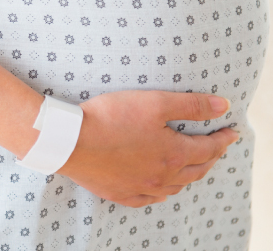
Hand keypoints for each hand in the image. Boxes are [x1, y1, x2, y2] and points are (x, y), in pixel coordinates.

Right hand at [59, 90, 238, 207]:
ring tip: (191, 166)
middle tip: (215, 147)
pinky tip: (158, 189)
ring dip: (188, 176)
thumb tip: (223, 106)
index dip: (222, 138)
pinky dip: (160, 192)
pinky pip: (148, 198)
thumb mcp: (154, 102)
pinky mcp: (119, 193)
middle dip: (210, 157)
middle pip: (195, 170)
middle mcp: (161, 176)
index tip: (231, 132)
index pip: (209, 148)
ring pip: (174, 187)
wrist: (69, 140)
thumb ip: (190, 105)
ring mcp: (140, 188)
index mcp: (174, 154)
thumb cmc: (109, 118)